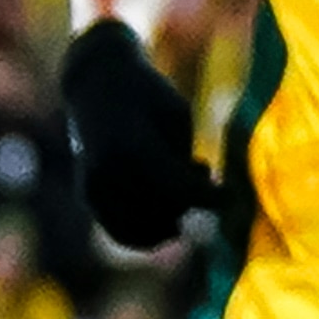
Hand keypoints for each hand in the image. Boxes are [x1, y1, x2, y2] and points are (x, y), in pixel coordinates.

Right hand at [59, 19, 219, 254]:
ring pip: (141, 233)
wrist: (98, 85)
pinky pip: (121, 231)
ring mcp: (93, 186)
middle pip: (165, 215)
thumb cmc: (148, 96)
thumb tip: (199, 201)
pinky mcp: (87, 194)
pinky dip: (146, 231)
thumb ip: (183, 159)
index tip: (231, 195)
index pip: (182, 190)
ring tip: (178, 187)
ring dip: (168, 221)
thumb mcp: (176, 117)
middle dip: (190, 205)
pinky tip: (163, 204)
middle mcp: (109, 173)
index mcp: (135, 149)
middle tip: (200, 172)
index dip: (213, 198)